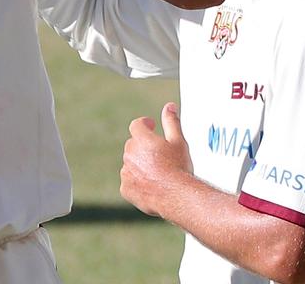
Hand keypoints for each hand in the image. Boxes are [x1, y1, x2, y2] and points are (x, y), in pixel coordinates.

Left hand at [119, 102, 192, 216]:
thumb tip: (169, 107)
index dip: (144, 125)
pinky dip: (136, 182)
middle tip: (159, 154)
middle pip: (133, 145)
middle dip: (143, 147)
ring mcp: (126, 172)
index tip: (150, 126)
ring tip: (157, 172)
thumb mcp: (178, 141)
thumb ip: (171, 122)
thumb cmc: (178, 169)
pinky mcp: (126, 188)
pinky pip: (128, 181)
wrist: (177, 195)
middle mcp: (130, 154)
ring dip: (139, 165)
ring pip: (130, 164)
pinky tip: (150, 184)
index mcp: (142, 140)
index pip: (137, 125)